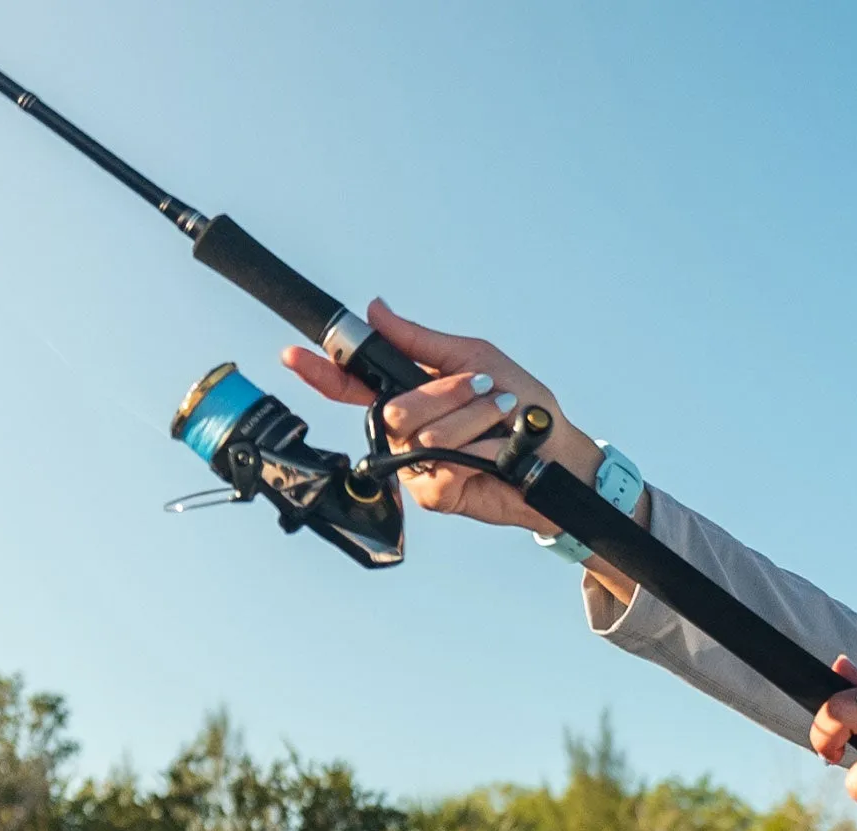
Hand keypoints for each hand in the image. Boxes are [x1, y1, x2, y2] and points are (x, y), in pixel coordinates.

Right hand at [281, 299, 604, 534]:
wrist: (560, 457)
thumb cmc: (526, 409)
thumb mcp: (478, 359)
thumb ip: (423, 342)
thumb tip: (376, 310)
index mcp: (412, 392)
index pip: (354, 382)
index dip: (324, 371)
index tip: (295, 356)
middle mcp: (408, 429)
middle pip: (392, 409)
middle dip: (444, 396)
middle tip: (486, 393)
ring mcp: (419, 464)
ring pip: (419, 438)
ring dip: (470, 423)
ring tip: (500, 422)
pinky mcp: (437, 494)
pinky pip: (439, 470)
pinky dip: (477, 454)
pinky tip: (495, 456)